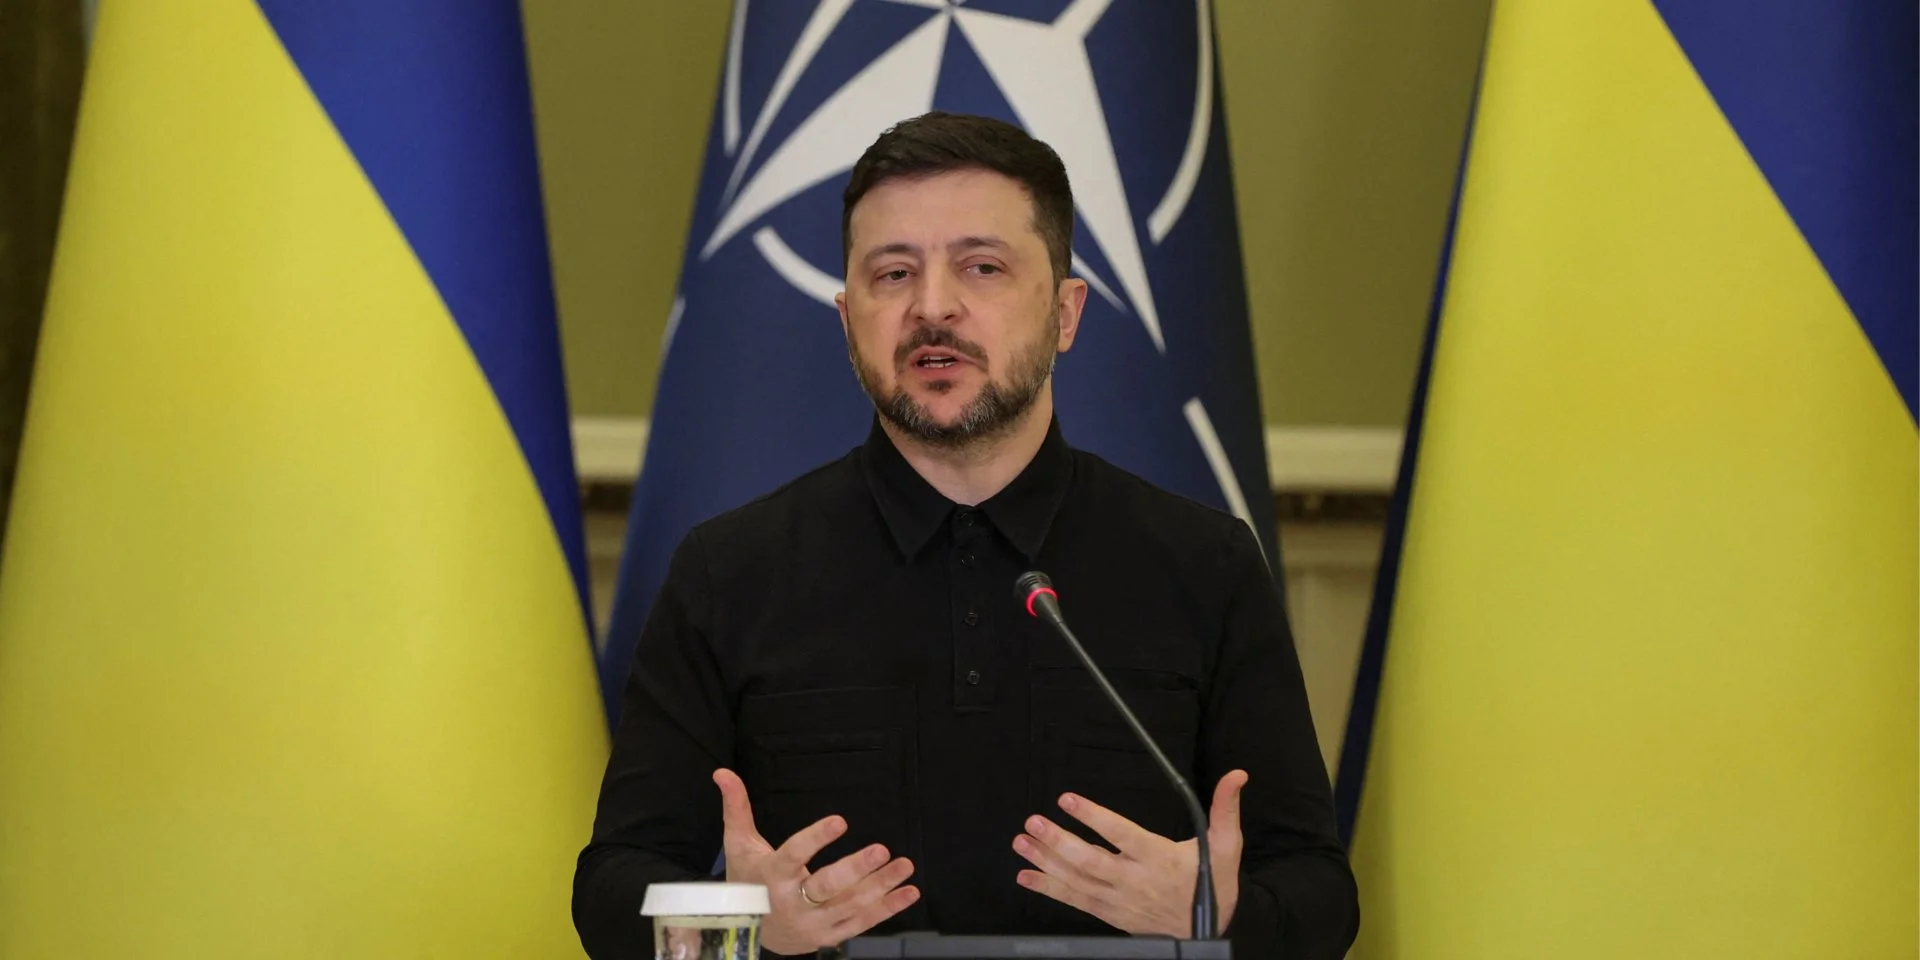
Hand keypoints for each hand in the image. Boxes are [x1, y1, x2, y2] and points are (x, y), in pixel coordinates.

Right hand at [712, 768, 919, 954]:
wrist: (750, 932)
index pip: (794, 855)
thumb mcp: (738, 845)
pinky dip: (888, 908)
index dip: (816, 839)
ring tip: (905, 865)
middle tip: (881, 849)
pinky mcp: (828, 936)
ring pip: (851, 904)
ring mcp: (813, 922)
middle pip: (827, 886)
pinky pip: (862, 922)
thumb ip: (737, 808)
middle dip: (855, 869)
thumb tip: (723, 773)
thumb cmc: (747, 880)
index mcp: (771, 876)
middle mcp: (793, 902)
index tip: (840, 821)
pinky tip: (908, 891)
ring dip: (881, 886)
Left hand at [1013, 770, 1247, 937]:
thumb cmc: (1214, 886)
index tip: (1068, 799)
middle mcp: (1135, 881)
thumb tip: (1235, 775)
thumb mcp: (1226, 846)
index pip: (1121, 835)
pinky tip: (1026, 876)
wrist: (1208, 934)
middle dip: (1058, 842)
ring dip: (1047, 861)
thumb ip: (1225, 808)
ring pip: (1077, 881)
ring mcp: (1119, 900)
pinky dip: (1049, 889)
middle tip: (1033, 822)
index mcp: (1160, 859)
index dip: (1094, 817)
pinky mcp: (1110, 915)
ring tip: (1022, 842)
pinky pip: (1075, 902)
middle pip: (1091, 861)